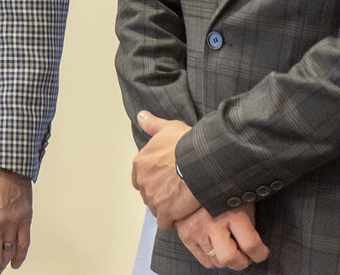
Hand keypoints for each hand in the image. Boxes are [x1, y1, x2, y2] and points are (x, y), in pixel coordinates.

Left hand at [132, 110, 199, 227]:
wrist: (200, 162)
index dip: (153, 179)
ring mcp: (153, 198)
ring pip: (156, 208)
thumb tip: (140, 116)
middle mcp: (143, 181)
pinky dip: (173, 220)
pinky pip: (165, 222)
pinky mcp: (165, 213)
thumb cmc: (186, 144)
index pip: (140, 177)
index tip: (166, 178)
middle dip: (160, 193)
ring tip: (182, 202)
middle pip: (148, 193)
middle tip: (177, 190)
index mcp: (140, 163)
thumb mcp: (168, 127)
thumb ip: (152, 125)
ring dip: (167, 208)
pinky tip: (183, 215)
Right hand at [174, 202, 268, 269]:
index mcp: (231, 214)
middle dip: (242, 261)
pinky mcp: (185, 236)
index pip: (251, 245)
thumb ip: (249, 226)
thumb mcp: (243, 203)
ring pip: (218, 262)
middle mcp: (212, 223)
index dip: (260, 253)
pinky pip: (206, 261)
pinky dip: (214, 258)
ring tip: (229, 245)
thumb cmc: (226, 194)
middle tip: (244, 253)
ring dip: (227, 259)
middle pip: (230, 259)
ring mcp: (196, 231)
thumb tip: (256, 248)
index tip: (261, 251)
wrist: (195, 183)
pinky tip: (217, 245)